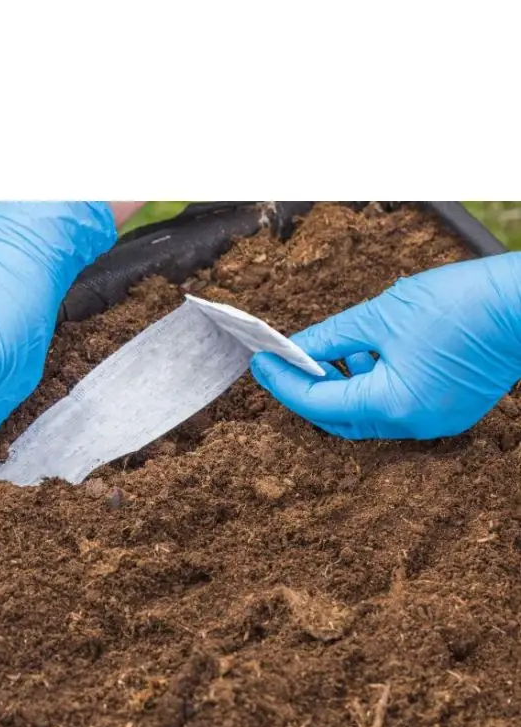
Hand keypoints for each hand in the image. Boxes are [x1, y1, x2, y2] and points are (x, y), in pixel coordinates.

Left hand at [251, 254, 520, 438]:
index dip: (284, 382)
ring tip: (329, 349)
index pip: (319, 403)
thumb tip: (297, 347)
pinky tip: (365, 352)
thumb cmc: (464, 303)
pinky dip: (374, 385)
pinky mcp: (449, 409)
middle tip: (283, 363)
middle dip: (309, 391)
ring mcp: (435, 420)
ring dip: (343, 385)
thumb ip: (332, 336)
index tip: (260, 363)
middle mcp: (414, 423)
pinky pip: (397, 405)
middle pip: (341, 418)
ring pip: (369, 413)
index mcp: (394, 404)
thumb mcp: (383, 314)